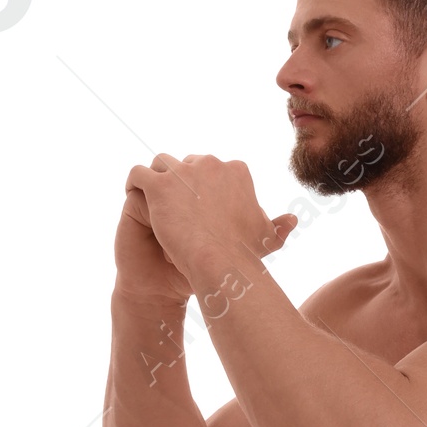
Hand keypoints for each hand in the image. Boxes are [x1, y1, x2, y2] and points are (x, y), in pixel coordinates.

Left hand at [122, 154, 297, 285]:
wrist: (221, 262)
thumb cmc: (245, 253)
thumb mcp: (266, 237)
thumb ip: (278, 225)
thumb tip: (293, 219)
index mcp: (236, 170)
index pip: (213, 169)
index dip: (205, 187)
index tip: (200, 206)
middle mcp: (210, 164)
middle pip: (188, 165)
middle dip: (182, 183)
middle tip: (176, 208)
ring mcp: (183, 172)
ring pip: (162, 164)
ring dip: (158, 178)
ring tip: (153, 198)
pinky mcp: (159, 184)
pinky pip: (139, 174)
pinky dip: (134, 182)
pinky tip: (134, 194)